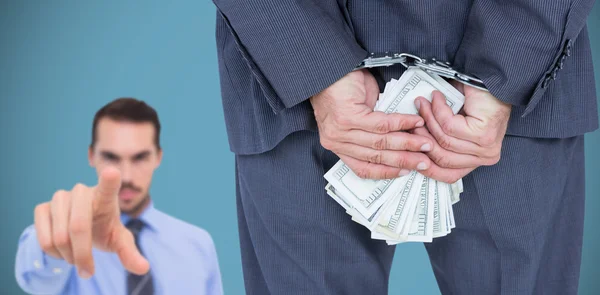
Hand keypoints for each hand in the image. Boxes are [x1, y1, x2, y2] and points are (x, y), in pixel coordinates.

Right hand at [33, 167, 148, 277]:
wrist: (78, 229)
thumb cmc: (103, 229)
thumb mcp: (118, 241)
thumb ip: (129, 253)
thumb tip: (144, 268)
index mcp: (105, 197)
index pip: (108, 186)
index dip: (109, 180)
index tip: (112, 172)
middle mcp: (82, 192)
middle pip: (78, 226)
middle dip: (83, 254)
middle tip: (88, 271)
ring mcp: (60, 198)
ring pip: (60, 237)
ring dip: (69, 257)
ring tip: (77, 259)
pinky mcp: (42, 208)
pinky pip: (44, 239)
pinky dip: (54, 254)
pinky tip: (62, 251)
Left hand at [310, 69, 433, 179]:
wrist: (330, 68)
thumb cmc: (343, 89)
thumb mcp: (357, 117)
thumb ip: (373, 132)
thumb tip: (401, 142)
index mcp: (337, 146)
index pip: (363, 168)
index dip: (387, 172)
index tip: (406, 172)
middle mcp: (336, 142)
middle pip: (376, 157)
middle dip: (404, 160)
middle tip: (424, 161)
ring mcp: (341, 131)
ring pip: (381, 142)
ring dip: (407, 143)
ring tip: (425, 143)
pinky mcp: (348, 117)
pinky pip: (381, 124)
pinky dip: (402, 123)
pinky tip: (415, 122)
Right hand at [413, 85, 510, 180]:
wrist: (493, 81)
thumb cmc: (475, 100)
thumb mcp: (454, 126)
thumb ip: (438, 138)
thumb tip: (412, 142)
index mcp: (476, 159)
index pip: (449, 174)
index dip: (427, 166)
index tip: (411, 152)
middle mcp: (484, 157)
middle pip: (442, 158)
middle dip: (422, 137)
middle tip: (414, 120)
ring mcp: (485, 147)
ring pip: (444, 140)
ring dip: (429, 119)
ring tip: (423, 103)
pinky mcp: (483, 134)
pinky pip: (449, 126)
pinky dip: (438, 110)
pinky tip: (437, 98)